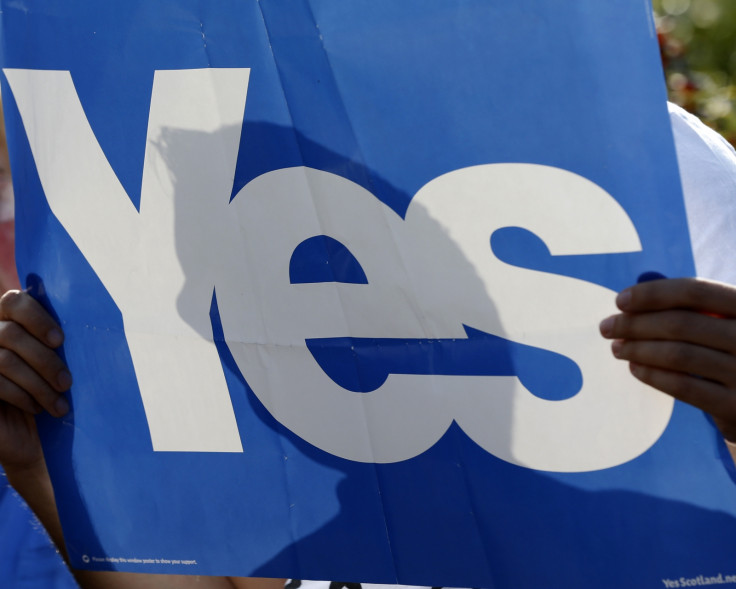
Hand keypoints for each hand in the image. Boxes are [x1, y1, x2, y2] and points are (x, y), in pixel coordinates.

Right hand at [0, 289, 70, 468]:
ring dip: (38, 384)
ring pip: (5, 360)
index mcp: (9, 318)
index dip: (37, 318)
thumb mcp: (59, 362)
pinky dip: (20, 396)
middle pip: (11, 334)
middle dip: (45, 360)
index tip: (60, 340)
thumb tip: (92, 328)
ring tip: (59, 405)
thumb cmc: (51, 391)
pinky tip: (36, 408)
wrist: (29, 436)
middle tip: (67, 383)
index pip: (15, 301)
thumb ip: (61, 341)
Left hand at [599, 277, 735, 440]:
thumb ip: (689, 307)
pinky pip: (682, 387)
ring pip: (677, 355)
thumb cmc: (733, 351)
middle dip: (634, 324)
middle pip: (680, 323)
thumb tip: (634, 296)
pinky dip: (652, 375)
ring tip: (617, 347)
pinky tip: (634, 368)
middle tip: (607, 328)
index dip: (653, 294)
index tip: (620, 301)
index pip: (695, 291)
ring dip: (638, 349)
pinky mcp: (735, 406)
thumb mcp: (723, 322)